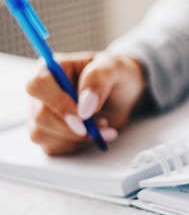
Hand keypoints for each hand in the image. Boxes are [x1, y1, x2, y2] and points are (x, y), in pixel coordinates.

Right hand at [27, 51, 147, 154]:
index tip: (83, 116)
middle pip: (40, 115)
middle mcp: (41, 92)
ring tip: (101, 125)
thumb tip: (84, 107)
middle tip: (102, 123)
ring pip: (43, 134)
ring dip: (76, 137)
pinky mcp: (47, 133)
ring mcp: (41, 113)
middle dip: (73, 126)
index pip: (38, 85)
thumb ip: (98, 80)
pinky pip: (51, 147)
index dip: (58, 103)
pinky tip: (91, 134)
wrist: (123, 94)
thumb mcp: (114, 68)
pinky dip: (75, 145)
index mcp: (51, 68)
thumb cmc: (115, 75)